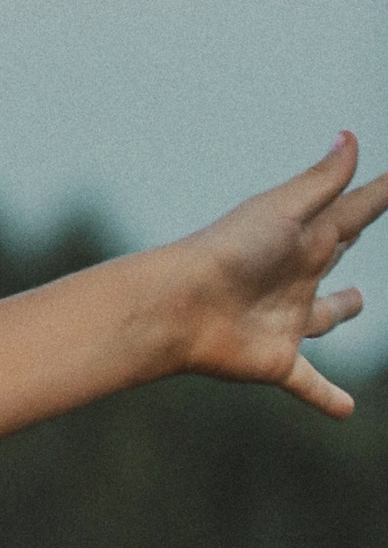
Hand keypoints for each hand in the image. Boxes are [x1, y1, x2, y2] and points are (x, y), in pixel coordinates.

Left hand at [171, 136, 386, 416]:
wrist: (179, 305)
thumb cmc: (229, 250)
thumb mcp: (282, 210)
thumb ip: (322, 181)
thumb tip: (350, 136)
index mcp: (305, 237)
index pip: (352, 211)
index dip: (376, 195)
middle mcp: (298, 275)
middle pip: (333, 256)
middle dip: (348, 241)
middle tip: (362, 227)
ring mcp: (288, 318)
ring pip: (324, 315)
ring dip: (341, 309)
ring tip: (359, 302)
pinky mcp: (277, 360)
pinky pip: (310, 383)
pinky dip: (327, 397)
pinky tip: (346, 411)